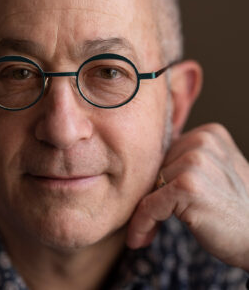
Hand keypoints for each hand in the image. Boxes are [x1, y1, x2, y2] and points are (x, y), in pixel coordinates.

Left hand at [126, 123, 248, 270]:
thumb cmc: (233, 209)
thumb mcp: (215, 172)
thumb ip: (186, 161)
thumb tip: (143, 171)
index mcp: (208, 134)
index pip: (166, 153)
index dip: (157, 178)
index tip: (149, 199)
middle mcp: (202, 141)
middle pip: (156, 167)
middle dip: (152, 193)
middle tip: (152, 217)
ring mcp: (196, 162)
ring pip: (150, 185)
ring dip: (146, 210)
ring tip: (151, 228)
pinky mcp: (188, 186)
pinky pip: (149, 204)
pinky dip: (141, 223)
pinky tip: (140, 238)